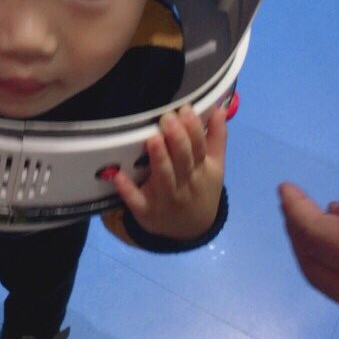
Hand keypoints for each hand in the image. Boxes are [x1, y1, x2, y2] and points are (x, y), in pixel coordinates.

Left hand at [114, 106, 226, 238]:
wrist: (190, 230)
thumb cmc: (200, 188)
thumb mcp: (215, 166)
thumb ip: (217, 137)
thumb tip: (220, 108)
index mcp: (202, 170)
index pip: (200, 147)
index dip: (194, 129)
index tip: (185, 109)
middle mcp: (185, 183)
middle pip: (184, 160)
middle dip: (177, 139)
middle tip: (167, 118)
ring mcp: (165, 198)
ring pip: (164, 177)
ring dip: (159, 159)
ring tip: (153, 139)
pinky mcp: (145, 210)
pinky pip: (136, 201)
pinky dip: (127, 190)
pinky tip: (118, 176)